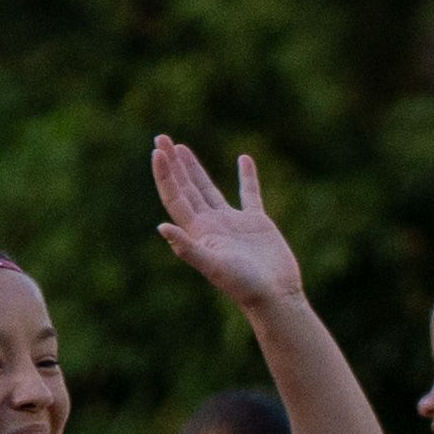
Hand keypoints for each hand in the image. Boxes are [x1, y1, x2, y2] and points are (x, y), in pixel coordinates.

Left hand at [151, 139, 305, 311]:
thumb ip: (188, 248)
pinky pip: (249, 194)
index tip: (157, 151)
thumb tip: (161, 227)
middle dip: (173, 164)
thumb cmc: (244, 286)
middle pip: (186, 188)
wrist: (275, 296)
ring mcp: (232, 223)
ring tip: (181, 147)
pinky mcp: (256, 223)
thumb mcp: (214, 266)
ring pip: (208, 189)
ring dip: (194, 168)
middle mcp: (211, 225)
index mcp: (199, 232)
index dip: (165, 175)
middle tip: (160, 138)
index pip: (175, 197)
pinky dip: (247, 177)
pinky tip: (244, 159)